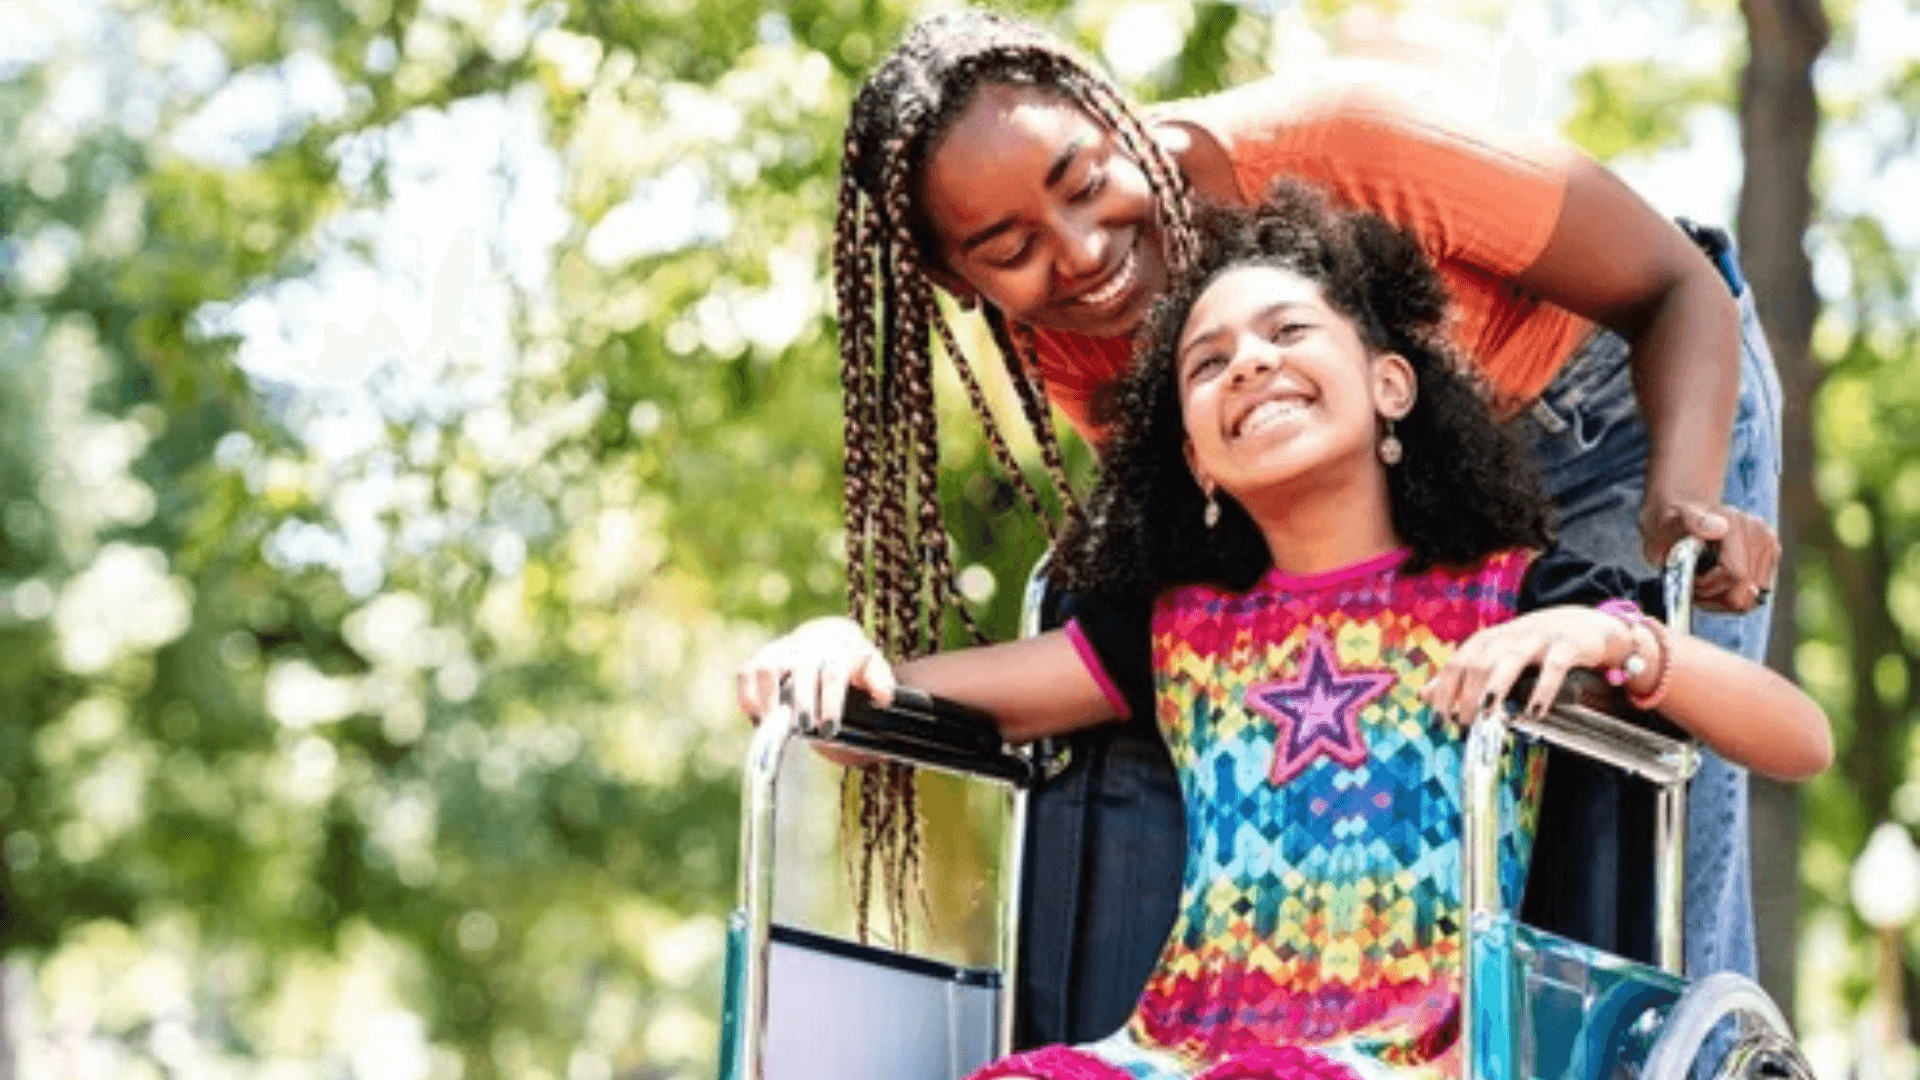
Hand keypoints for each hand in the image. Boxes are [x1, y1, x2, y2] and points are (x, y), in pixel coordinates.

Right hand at [735, 617, 896, 732]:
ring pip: (767, 667)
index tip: (827, 728)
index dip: (830, 702)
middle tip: (803, 729)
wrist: (830, 637)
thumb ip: (880, 682)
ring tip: (774, 726)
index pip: (834, 675)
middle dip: (801, 703)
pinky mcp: (763, 656)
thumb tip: (884, 698)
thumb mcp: (873, 669)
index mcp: (840, 651)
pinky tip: (756, 717)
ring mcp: (784, 650)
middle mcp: (810, 647)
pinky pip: (746, 671)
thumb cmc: (852, 663)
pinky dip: (747, 695)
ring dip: (768, 698)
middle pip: (801, 673)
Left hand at [1422, 606, 1637, 721]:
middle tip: (1464, 726)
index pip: (1457, 664)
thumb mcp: (1494, 656)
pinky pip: (1553, 667)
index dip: (1444, 691)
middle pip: (1478, 664)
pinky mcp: (1567, 646)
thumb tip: (1424, 695)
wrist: (1585, 624)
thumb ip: (1461, 675)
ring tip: (1486, 717)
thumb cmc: (1532, 646)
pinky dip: (1542, 690)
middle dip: (1466, 696)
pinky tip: (1534, 712)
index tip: (1439, 721)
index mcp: (1487, 641)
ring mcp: (1538, 639)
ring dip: (1494, 689)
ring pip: (1509, 661)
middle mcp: (1508, 637)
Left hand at [1641, 498, 1778, 612]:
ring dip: (1722, 598)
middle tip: (1694, 583)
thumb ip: (1691, 522)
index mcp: (1737, 524)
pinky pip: (1753, 597)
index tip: (1689, 579)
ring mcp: (1769, 546)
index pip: (1735, 574)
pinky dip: (1731, 596)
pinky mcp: (1771, 559)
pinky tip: (1716, 582)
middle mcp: (1760, 534)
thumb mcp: (1670, 521)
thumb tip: (1719, 528)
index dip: (1708, 586)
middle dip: (1715, 595)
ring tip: (1704, 581)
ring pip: (1751, 599)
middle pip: (1745, 592)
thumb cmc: (1673, 523)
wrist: (1685, 518)